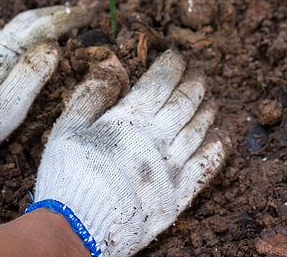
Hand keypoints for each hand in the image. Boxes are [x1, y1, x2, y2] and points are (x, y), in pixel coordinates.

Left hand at [0, 5, 90, 170]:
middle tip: (72, 14)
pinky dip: (7, 46)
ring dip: (27, 32)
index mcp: (2, 54)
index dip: (66, 17)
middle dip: (50, 17)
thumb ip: (32, 74)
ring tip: (46, 33)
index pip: (41, 26)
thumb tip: (53, 46)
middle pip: (22, 24)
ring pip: (4, 36)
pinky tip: (9, 56)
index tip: (88, 10)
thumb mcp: (9, 106)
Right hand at [32, 51, 227, 256]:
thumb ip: (89, 96)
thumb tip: (109, 67)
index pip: (159, 82)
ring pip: (199, 128)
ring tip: (209, 100)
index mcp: (129, 120)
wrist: (78, 229)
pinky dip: (216, 147)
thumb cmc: (68, 177)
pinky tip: (220, 136)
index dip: (171, 65)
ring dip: (206, 110)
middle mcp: (156, 139)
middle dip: (194, 83)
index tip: (175, 57)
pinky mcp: (178, 195)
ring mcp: (171, 167)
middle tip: (197, 75)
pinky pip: (207, 166)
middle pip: (185, 101)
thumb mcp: (66, 130)